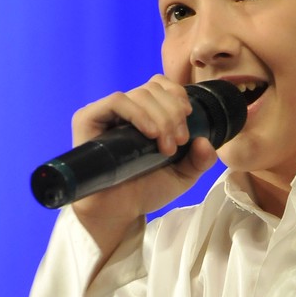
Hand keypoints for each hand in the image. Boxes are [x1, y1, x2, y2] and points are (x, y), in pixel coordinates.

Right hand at [71, 75, 217, 257]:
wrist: (121, 211)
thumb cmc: (146, 190)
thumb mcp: (183, 175)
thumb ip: (200, 160)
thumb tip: (206, 142)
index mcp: (146, 114)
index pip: (160, 85)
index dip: (177, 94)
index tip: (189, 115)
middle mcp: (126, 110)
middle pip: (154, 89)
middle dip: (173, 113)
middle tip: (178, 143)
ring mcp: (107, 113)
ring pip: (139, 94)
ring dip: (161, 117)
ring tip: (166, 148)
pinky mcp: (89, 118)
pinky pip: (117, 101)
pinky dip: (139, 113)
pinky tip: (150, 133)